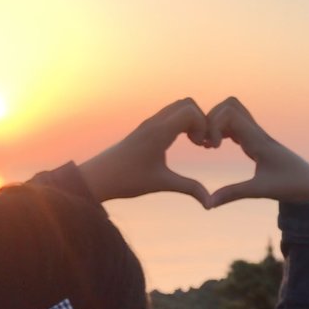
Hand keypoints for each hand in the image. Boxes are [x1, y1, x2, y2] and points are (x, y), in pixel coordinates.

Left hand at [77, 98, 210, 204]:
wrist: (97, 177)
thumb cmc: (127, 180)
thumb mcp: (162, 184)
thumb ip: (190, 188)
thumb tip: (210, 205)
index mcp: (159, 132)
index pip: (190, 111)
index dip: (204, 126)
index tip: (202, 146)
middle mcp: (154, 122)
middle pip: (187, 104)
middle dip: (201, 120)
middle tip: (202, 143)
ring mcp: (149, 123)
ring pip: (179, 107)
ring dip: (192, 121)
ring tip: (196, 143)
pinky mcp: (146, 128)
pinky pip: (170, 115)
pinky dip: (182, 123)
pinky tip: (183, 143)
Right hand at [204, 97, 308, 206]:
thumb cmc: (290, 186)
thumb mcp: (260, 190)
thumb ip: (233, 194)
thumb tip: (208, 204)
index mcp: (258, 139)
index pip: (230, 113)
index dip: (212, 125)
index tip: (210, 147)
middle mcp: (258, 133)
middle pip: (230, 105)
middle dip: (211, 118)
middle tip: (205, 143)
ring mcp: (257, 135)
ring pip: (233, 112)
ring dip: (216, 123)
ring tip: (208, 145)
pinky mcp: (257, 142)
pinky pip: (236, 125)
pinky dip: (221, 130)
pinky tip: (215, 146)